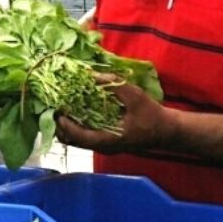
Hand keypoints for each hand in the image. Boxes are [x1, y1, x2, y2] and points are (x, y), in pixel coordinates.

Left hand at [55, 75, 177, 153]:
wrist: (165, 131)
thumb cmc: (151, 115)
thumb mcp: (135, 96)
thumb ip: (114, 84)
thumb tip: (91, 74)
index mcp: (108, 140)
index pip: (79, 137)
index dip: (65, 124)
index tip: (57, 110)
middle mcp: (102, 147)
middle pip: (72, 141)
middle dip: (61, 125)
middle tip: (56, 106)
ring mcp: (103, 146)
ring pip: (76, 140)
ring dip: (67, 125)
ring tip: (64, 105)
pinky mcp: (104, 141)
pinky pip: (84, 136)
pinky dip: (76, 125)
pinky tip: (76, 109)